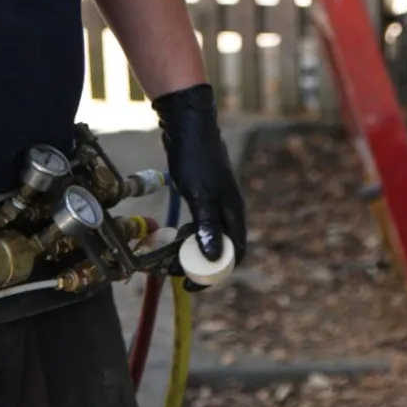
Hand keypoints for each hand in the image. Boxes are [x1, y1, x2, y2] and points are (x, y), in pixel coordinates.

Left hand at [151, 83, 246, 286]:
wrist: (188, 122)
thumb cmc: (195, 156)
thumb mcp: (200, 194)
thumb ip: (207, 226)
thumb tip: (214, 259)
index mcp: (233, 211)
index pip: (234, 254)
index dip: (215, 274)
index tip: (192, 284)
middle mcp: (229, 209)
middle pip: (222, 247)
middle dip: (201, 264)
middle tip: (176, 271)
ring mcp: (217, 200)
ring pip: (210, 235)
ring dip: (193, 249)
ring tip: (172, 256)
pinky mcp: (205, 193)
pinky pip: (201, 222)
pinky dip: (189, 233)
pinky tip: (175, 234)